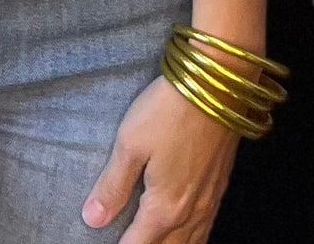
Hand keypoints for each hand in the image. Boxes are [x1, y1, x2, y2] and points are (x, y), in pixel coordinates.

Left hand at [82, 75, 239, 242]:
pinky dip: (192, 238)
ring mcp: (209, 201)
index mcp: (165, 208)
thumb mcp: (130, 143)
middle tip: (127, 239)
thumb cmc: (169, 110)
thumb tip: (92, 219)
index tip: (103, 242)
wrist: (218, 85)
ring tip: (152, 240)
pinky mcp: (220, 186)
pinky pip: (206, 228)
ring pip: (191, 243)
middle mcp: (191, 213)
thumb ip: (113, 185)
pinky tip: (184, 231)